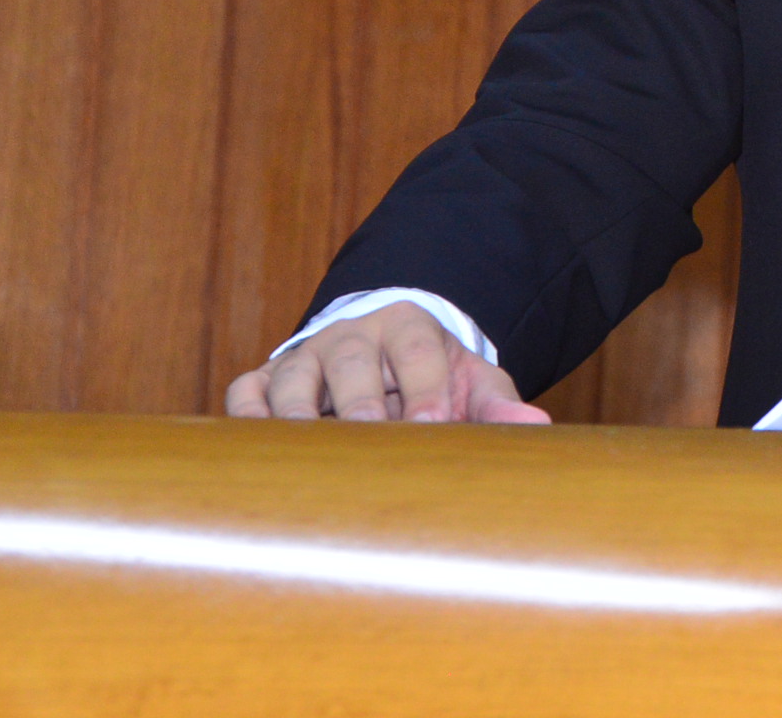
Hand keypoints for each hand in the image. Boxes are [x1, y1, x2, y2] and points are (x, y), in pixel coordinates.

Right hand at [223, 300, 551, 423]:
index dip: (424, 384)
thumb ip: (497, 404)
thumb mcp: (470, 381)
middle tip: (371, 440)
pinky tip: (257, 450)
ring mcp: (304, 357)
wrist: (382, 354)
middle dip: (361, 400)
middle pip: (351, 358)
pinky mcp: (266, 380)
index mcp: (407, 326)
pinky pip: (246, 392)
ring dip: (297, 413)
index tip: (432, 424)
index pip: (416, 346)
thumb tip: (535, 427)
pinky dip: (246, 418)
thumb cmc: (429, 379)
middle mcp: (350, 335)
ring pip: (292, 374)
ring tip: (309, 454)